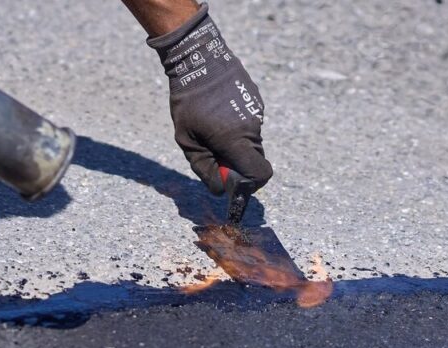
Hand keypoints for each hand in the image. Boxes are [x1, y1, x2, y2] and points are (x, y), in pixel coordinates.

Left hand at [148, 3, 271, 194]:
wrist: (199, 58)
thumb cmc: (187, 102)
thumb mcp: (187, 141)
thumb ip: (205, 168)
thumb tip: (220, 189)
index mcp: (235, 140)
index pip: (260, 174)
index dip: (249, 184)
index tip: (232, 180)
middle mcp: (252, 127)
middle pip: (255, 159)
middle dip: (239, 164)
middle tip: (215, 153)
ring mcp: (257, 112)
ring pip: (252, 141)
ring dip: (237, 143)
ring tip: (213, 126)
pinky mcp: (257, 99)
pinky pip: (251, 122)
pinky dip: (238, 125)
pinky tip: (220, 110)